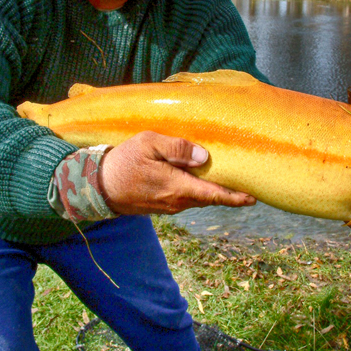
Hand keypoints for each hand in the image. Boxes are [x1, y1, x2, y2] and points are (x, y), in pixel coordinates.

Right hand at [99, 131, 256, 214]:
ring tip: (226, 178)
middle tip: (246, 183)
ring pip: (197, 198)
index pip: (213, 194)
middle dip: (227, 192)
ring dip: (211, 191)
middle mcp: (176, 201)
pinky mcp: (161, 206)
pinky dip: (196, 190)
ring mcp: (169, 206)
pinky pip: (185, 198)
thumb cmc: (123, 161)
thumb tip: (205, 156)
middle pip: (209, 197)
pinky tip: (198, 179)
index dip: (235, 197)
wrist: (97, 186)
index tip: (253, 197)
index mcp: (176, 187)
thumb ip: (178, 149)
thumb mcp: (149, 144)